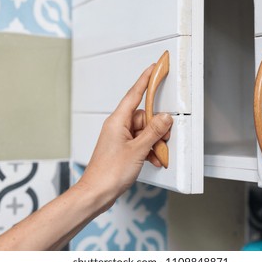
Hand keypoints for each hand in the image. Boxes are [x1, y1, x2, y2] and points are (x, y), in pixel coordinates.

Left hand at [78, 65, 172, 205]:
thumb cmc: (109, 172)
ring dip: (153, 142)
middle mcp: (117, 127)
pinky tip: (152, 159)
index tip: (154, 68)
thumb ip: (153, 132)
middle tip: (164, 138)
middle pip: (143, 117)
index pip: (134, 94)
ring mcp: (119, 138)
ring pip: (143, 132)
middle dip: (156, 128)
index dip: (145, 80)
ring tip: (156, 154)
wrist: (97, 193)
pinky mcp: (121, 149)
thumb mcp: (137, 150)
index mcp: (117, 121)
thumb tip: (164, 117)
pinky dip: (148, 150)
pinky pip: (139, 143)